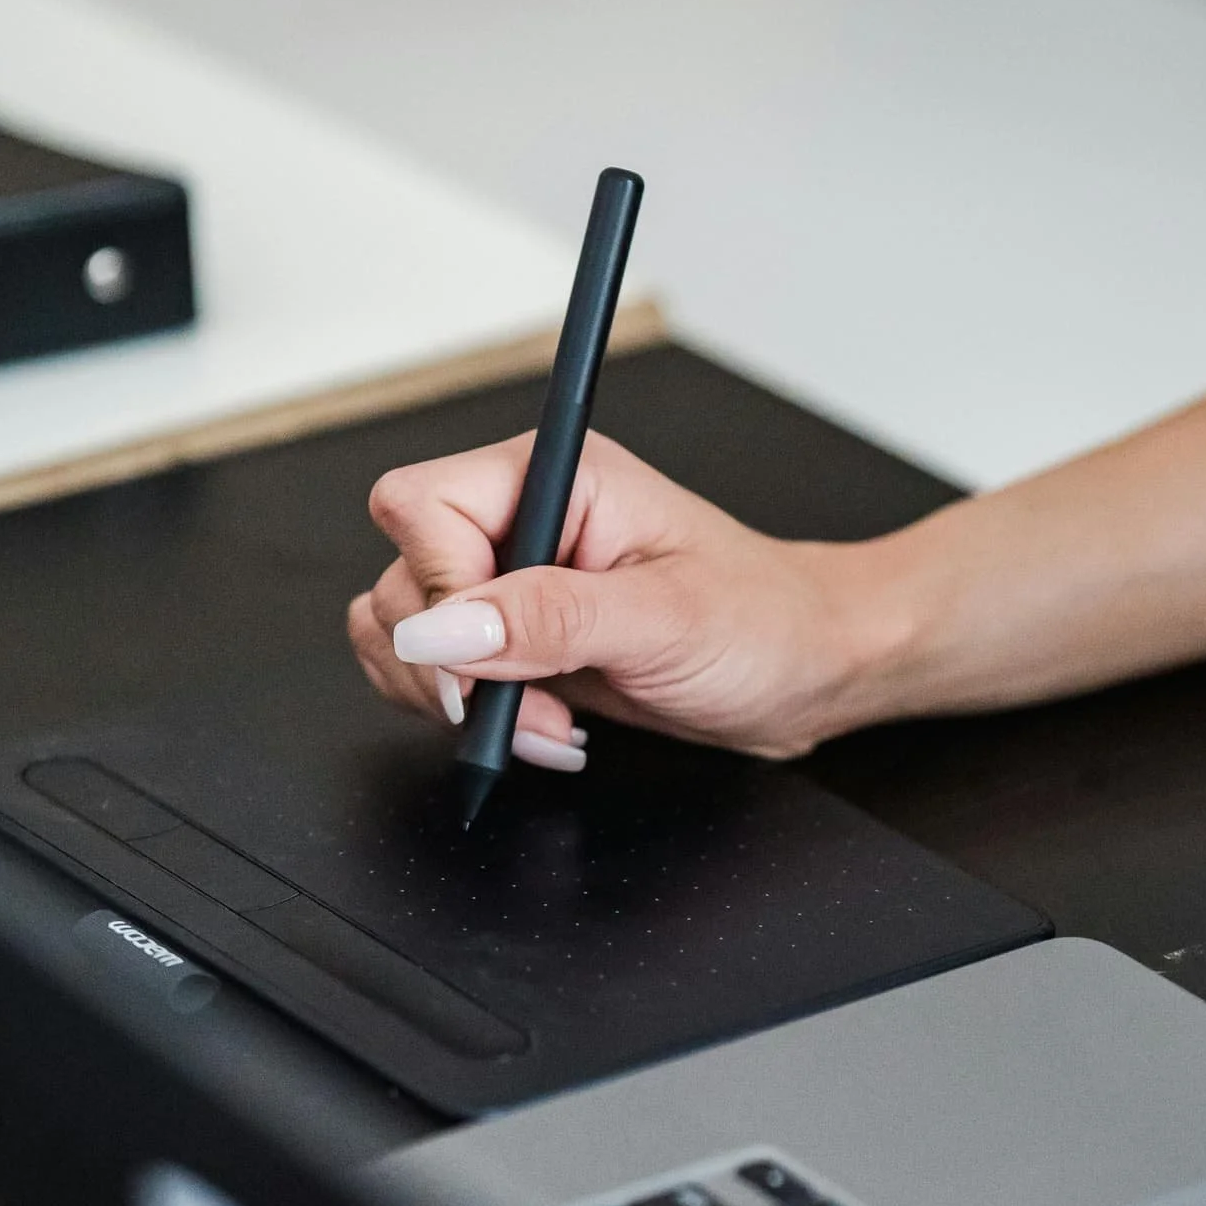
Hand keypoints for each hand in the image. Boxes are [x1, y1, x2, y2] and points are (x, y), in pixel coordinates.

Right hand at [346, 428, 898, 761]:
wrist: (806, 670)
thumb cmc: (764, 622)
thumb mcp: (661, 620)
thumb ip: (545, 619)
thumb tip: (437, 630)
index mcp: (552, 477)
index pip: (418, 507)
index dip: (438, 588)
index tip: (490, 654)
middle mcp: (520, 520)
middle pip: (399, 578)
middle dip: (452, 665)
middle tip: (532, 704)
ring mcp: (512, 582)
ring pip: (401, 634)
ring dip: (457, 700)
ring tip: (545, 723)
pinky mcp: (513, 640)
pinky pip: (434, 675)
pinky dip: (470, 717)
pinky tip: (541, 728)